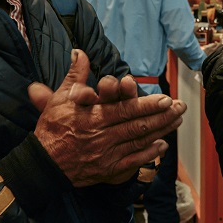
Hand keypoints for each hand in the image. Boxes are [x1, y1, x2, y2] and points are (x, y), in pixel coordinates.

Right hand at [28, 50, 185, 186]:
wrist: (42, 164)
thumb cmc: (51, 129)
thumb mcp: (59, 99)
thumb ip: (74, 76)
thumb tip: (80, 52)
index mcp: (92, 117)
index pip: (124, 110)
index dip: (146, 105)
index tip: (165, 99)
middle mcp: (101, 136)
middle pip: (136, 126)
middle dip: (161, 117)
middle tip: (180, 108)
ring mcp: (106, 154)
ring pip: (138, 142)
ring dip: (160, 131)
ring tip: (177, 121)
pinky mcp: (107, 169)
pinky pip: (131, 162)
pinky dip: (148, 155)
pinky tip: (162, 146)